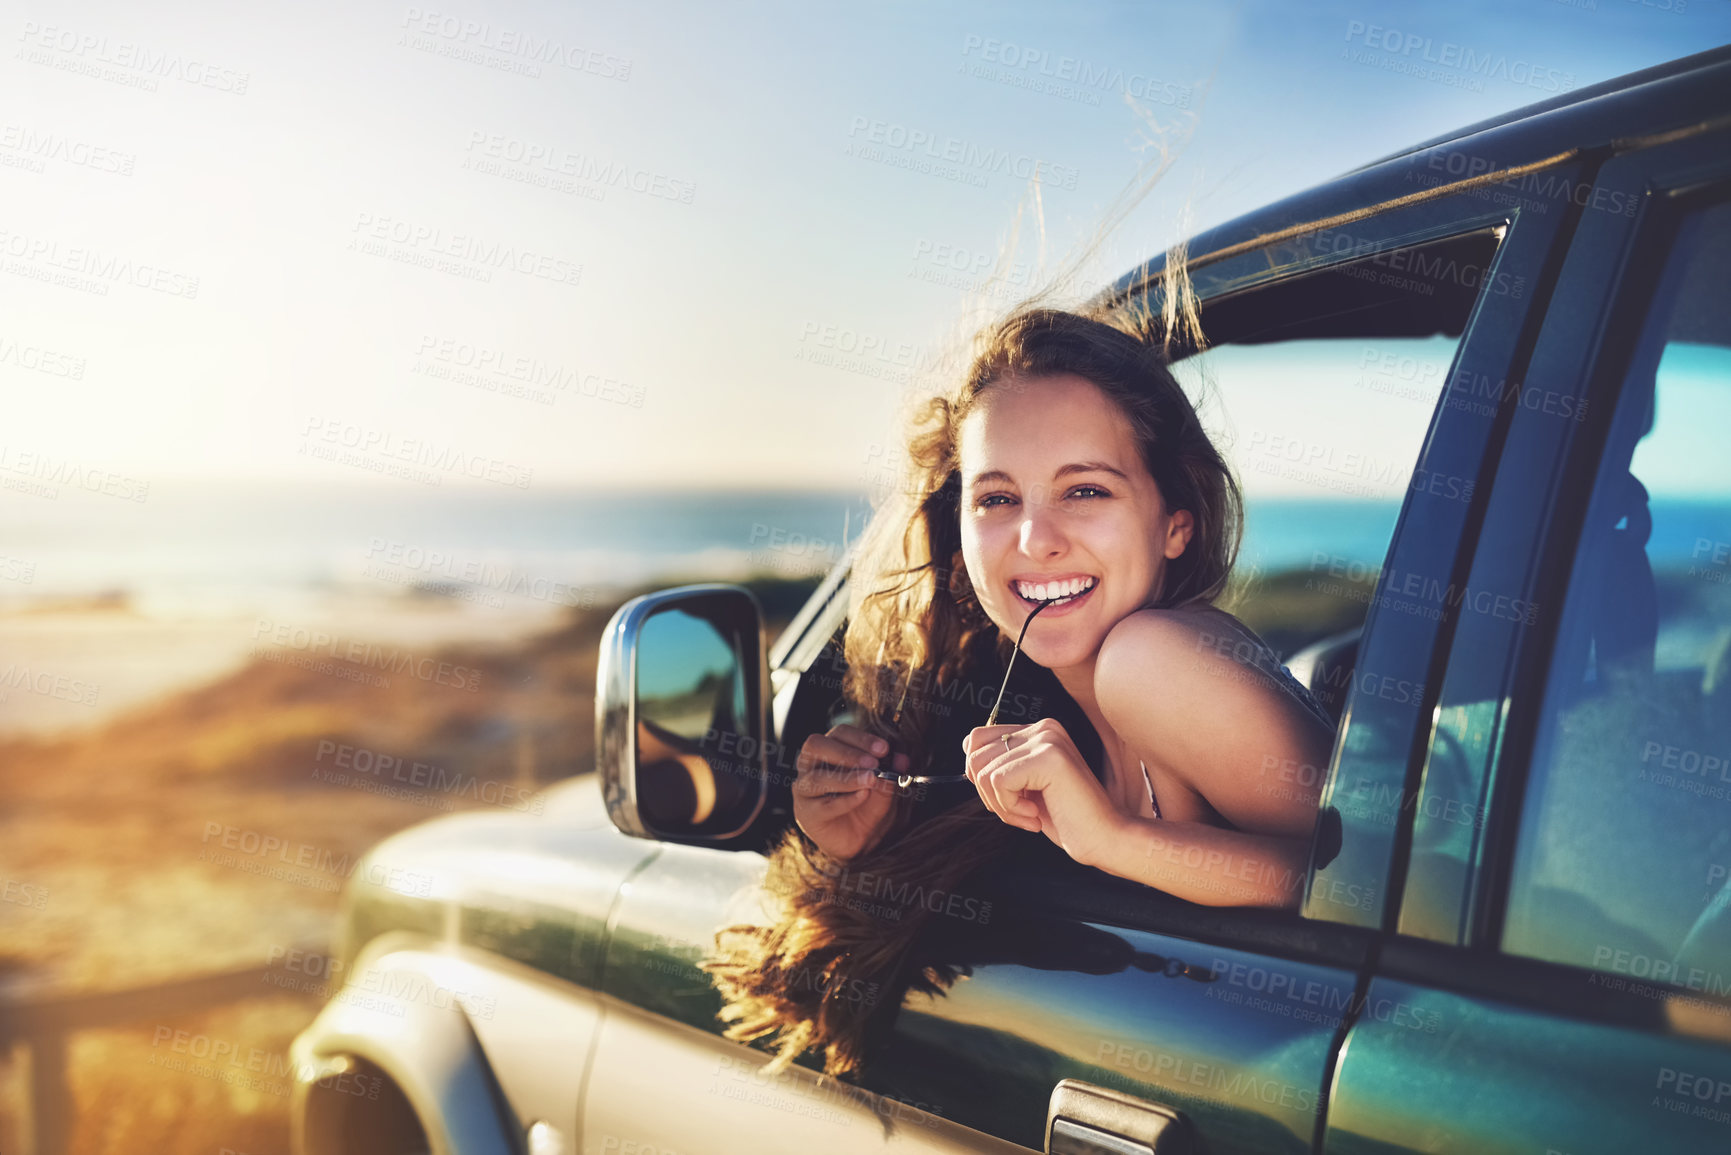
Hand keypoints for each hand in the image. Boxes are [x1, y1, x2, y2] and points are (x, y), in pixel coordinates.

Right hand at [792, 722, 907, 860]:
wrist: (859, 841)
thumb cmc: (867, 806)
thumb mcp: (884, 788)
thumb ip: (890, 774)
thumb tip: (901, 760)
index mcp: (829, 750)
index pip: (839, 734)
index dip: (860, 738)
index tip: (883, 748)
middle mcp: (811, 765)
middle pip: (816, 746)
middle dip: (847, 753)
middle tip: (873, 762)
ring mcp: (804, 789)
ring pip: (817, 777)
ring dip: (847, 777)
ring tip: (870, 780)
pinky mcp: (806, 813)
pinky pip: (822, 805)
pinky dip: (845, 800)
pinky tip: (863, 796)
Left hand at [963, 719, 1126, 867]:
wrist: (1104, 839)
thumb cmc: (1066, 817)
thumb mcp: (1024, 786)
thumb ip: (1000, 764)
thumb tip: (967, 751)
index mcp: (1038, 731)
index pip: (977, 739)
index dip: (981, 777)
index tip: (1011, 799)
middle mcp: (1043, 728)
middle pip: (974, 754)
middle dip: (990, 794)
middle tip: (1022, 812)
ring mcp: (1047, 739)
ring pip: (983, 770)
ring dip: (1001, 804)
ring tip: (1031, 814)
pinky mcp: (1048, 757)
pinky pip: (998, 781)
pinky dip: (1011, 808)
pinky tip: (1036, 815)